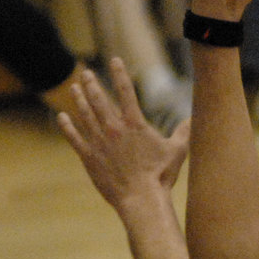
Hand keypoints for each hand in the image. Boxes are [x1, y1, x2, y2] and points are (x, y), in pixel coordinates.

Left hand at [57, 59, 189, 208]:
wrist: (140, 199)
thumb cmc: (160, 176)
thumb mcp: (177, 151)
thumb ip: (184, 131)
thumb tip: (196, 118)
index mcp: (134, 124)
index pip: (126, 90)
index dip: (120, 73)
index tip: (114, 59)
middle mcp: (114, 129)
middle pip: (99, 99)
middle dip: (92, 83)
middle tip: (86, 72)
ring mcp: (99, 142)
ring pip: (85, 114)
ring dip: (79, 99)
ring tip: (73, 87)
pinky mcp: (89, 157)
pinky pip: (74, 138)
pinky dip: (67, 126)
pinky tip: (62, 117)